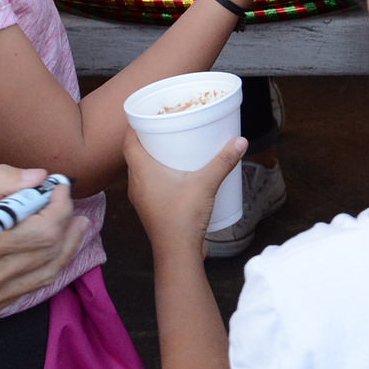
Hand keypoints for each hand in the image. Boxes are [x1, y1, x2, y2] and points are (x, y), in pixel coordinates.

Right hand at [0, 165, 90, 323]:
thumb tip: (39, 177)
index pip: (44, 232)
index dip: (61, 208)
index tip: (60, 189)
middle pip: (50, 256)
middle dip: (69, 228)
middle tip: (75, 211)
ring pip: (44, 277)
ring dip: (63, 251)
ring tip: (73, 230)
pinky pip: (24, 291)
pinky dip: (40, 270)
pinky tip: (44, 253)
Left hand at [126, 129, 244, 254]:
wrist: (177, 254)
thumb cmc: (183, 218)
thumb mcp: (206, 183)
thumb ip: (223, 161)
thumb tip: (240, 141)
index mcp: (141, 171)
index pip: (128, 140)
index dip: (135, 125)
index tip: (147, 114)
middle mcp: (136, 183)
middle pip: (135, 153)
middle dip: (149, 138)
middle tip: (166, 126)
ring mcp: (142, 198)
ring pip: (142, 170)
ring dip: (154, 158)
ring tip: (174, 147)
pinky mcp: (151, 208)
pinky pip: (150, 184)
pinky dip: (159, 174)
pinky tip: (179, 174)